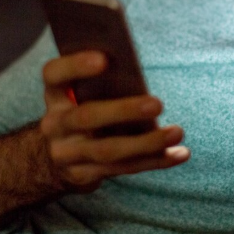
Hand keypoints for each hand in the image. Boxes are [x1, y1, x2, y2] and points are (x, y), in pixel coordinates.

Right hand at [39, 50, 189, 194]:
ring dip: (146, 143)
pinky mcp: (84, 175)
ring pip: (108, 150)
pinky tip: (179, 154)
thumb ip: (98, 82)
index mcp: (54, 95)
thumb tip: (137, 71)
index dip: (76, 65)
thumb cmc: (80, 110)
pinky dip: (154, 161)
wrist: (53, 159)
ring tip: (177, 132)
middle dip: (123, 111)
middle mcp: (55, 124)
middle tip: (158, 104)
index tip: (105, 58)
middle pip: (87, 117)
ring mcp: (67, 154)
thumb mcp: (77, 94)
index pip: (54, 75)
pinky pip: (123, 168)